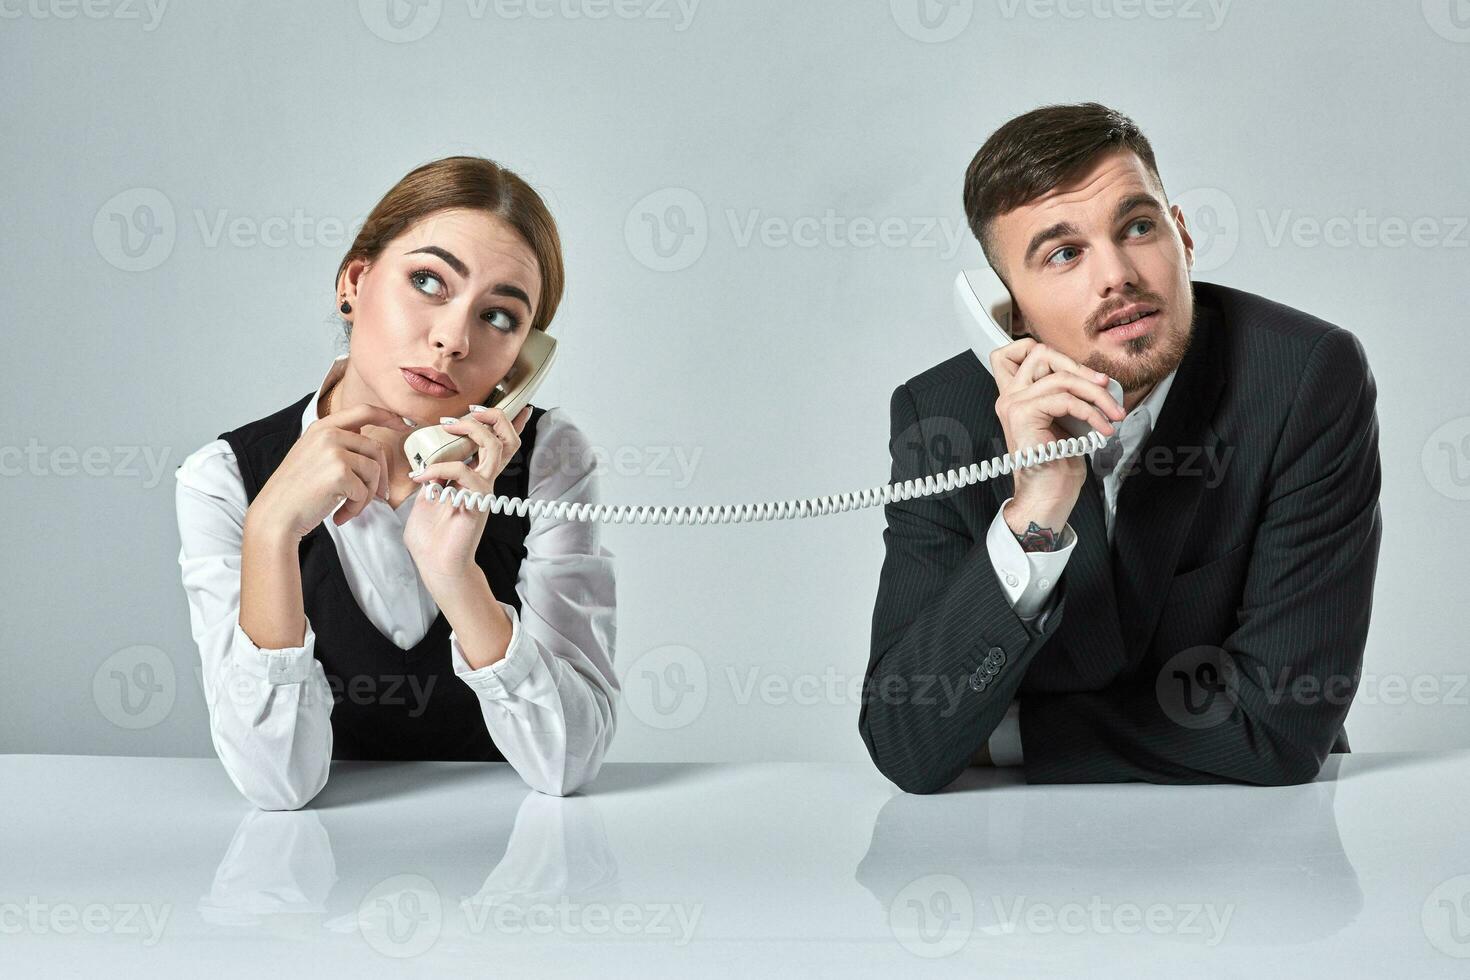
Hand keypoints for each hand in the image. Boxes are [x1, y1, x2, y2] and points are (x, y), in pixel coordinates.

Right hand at [248, 403, 413, 540]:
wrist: (275, 516)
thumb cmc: (295, 492)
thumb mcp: (312, 456)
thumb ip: (338, 444)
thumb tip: (372, 446)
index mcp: (322, 427)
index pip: (364, 411)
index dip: (389, 416)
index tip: (405, 424)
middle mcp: (328, 434)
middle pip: (376, 448)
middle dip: (379, 477)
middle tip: (375, 497)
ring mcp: (333, 451)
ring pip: (374, 470)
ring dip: (367, 496)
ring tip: (349, 508)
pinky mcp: (339, 472)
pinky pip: (365, 490)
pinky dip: (357, 508)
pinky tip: (340, 515)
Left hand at [403, 404, 531, 583]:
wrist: (436, 565)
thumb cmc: (432, 535)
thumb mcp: (428, 494)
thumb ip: (434, 474)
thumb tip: (428, 457)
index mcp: (476, 477)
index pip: (501, 446)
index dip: (512, 424)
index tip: (519, 406)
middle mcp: (485, 481)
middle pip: (507, 439)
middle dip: (491, 417)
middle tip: (465, 414)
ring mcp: (484, 491)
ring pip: (494, 448)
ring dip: (471, 431)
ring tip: (447, 428)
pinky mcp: (477, 503)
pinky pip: (465, 472)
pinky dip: (440, 467)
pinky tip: (422, 477)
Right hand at [989, 338, 1124, 524]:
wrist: (1048, 497)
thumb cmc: (1057, 466)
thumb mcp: (1066, 421)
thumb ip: (1068, 395)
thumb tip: (1097, 379)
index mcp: (1016, 396)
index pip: (1018, 350)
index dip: (1051, 352)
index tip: (1083, 373)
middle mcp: (1009, 397)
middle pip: (1041, 353)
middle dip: (1079, 367)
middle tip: (1104, 387)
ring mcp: (1013, 405)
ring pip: (1062, 378)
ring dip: (1096, 395)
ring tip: (1113, 414)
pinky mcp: (1023, 415)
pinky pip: (1066, 400)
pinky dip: (1092, 412)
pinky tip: (1103, 428)